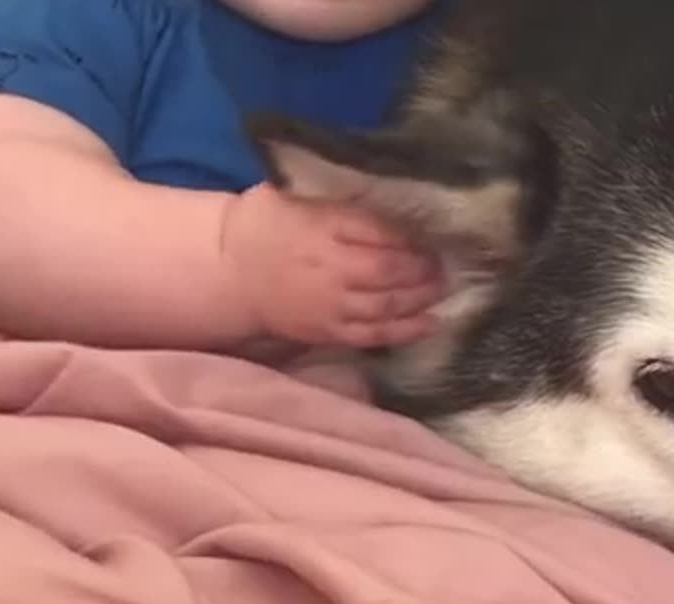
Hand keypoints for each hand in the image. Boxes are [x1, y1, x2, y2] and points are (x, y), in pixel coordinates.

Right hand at [221, 182, 443, 347]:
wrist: (229, 271)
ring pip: (387, 305)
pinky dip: (405, 331)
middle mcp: (330, 267)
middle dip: (424, 270)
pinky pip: (373, 335)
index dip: (411, 238)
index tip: (432, 238)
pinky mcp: (328, 332)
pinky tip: (431, 323)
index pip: (378, 231)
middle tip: (445, 266)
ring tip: (442, 289)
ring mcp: (330, 304)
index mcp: (322, 227)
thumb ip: (343, 206)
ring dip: (421, 298)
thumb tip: (393, 203)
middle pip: (389, 271)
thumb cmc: (267, 226)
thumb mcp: (298, 197)